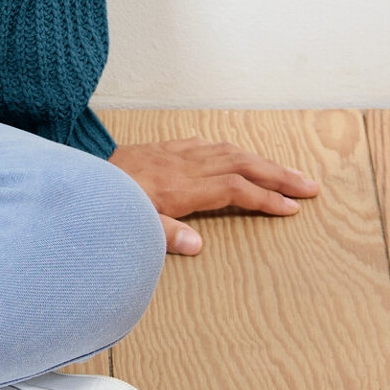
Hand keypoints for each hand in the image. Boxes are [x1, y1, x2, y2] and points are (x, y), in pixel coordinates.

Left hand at [109, 137, 320, 255]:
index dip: (266, 197)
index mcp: (180, 187)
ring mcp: (172, 154)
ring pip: (225, 151)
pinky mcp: (160, 149)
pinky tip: (233, 153)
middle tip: (310, 185)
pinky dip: (225, 148)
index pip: (235, 189)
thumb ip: (164, 235)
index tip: (292, 208)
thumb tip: (197, 246)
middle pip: (241, 164)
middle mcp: (182, 165)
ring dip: (258, 160)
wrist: (79, 178)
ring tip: (283, 171)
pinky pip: (201, 143)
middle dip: (278, 175)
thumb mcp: (131, 226)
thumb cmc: (105, 205)